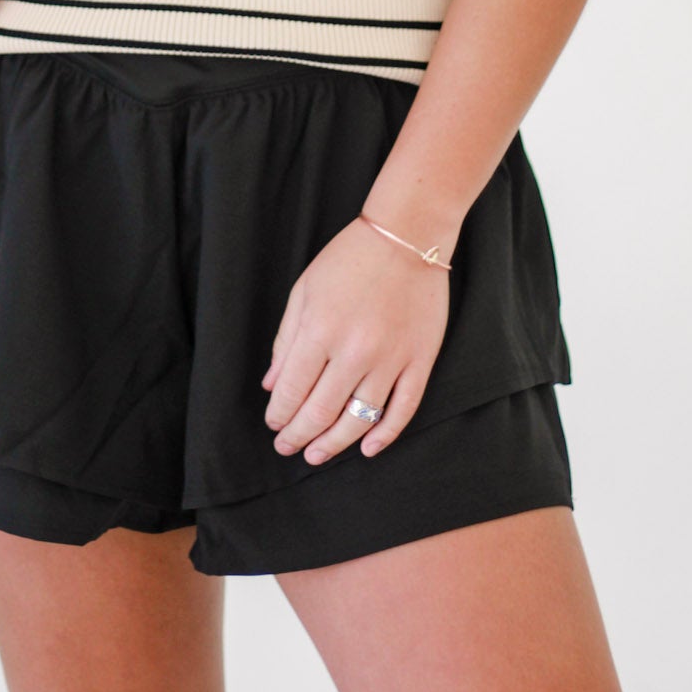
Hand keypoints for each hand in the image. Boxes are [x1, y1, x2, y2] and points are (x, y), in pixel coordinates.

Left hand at [261, 216, 451, 461]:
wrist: (408, 236)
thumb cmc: (349, 259)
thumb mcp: (305, 290)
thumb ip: (286, 339)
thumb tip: (272, 386)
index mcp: (320, 330)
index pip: (292, 390)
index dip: (279, 415)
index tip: (274, 424)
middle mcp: (354, 351)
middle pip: (321, 412)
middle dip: (298, 436)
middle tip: (287, 447)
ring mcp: (390, 359)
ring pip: (359, 420)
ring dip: (334, 444)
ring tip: (317, 455)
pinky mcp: (420, 361)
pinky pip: (403, 410)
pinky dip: (384, 435)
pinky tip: (367, 448)